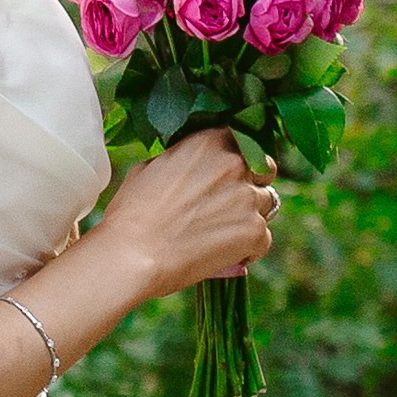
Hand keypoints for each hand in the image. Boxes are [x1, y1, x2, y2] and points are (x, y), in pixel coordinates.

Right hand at [104, 130, 277, 301]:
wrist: (132, 256)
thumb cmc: (132, 214)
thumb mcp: (149, 168)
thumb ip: (182, 160)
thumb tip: (191, 168)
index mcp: (209, 140)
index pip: (245, 141)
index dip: (240, 159)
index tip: (230, 175)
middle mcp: (235, 163)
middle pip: (263, 172)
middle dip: (251, 186)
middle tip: (229, 206)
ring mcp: (248, 198)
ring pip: (265, 205)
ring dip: (249, 217)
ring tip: (220, 235)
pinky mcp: (254, 231)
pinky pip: (263, 238)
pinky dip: (248, 248)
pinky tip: (223, 255)